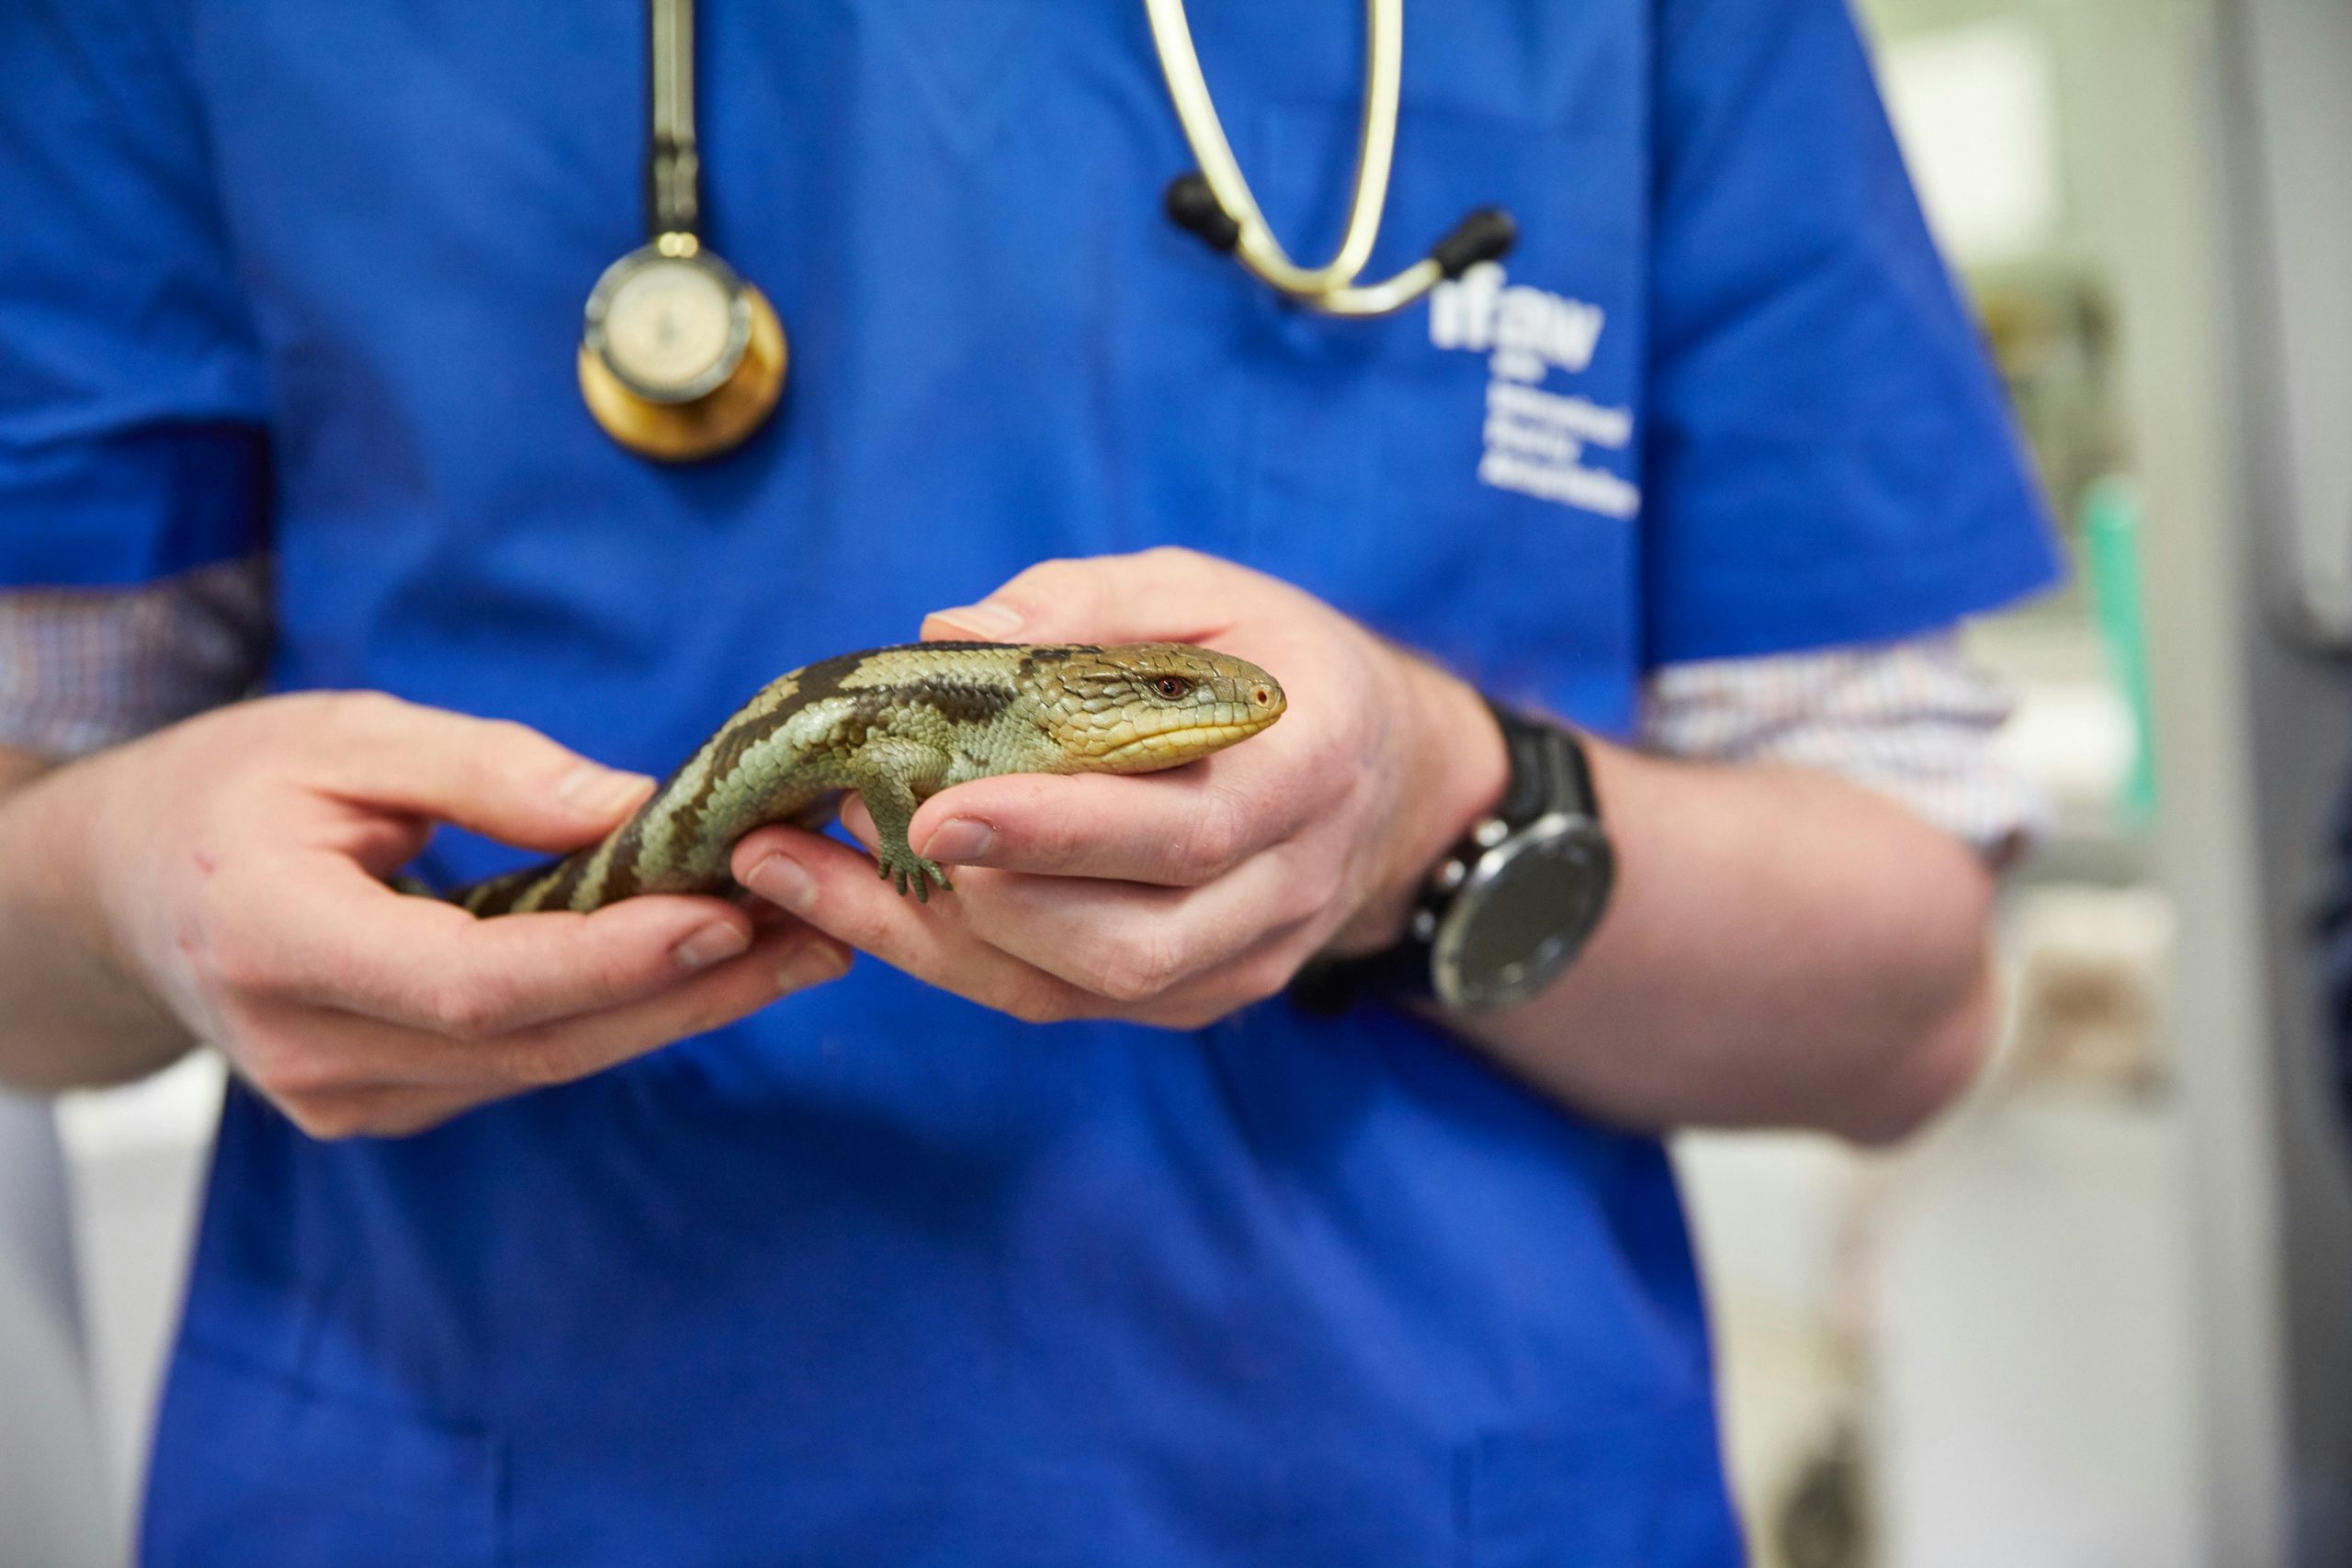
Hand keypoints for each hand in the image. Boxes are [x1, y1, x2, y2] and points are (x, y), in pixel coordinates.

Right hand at [51, 692, 846, 1136]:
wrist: (121, 888)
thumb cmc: (227, 789)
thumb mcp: (346, 736)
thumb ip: (490, 773)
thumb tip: (640, 808)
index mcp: (279, 940)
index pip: (477, 980)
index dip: (614, 958)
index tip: (731, 914)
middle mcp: (313, 1048)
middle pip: (539, 1040)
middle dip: (694, 988)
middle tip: (825, 929)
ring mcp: (349, 1096)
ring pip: (547, 1063)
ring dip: (683, 1007)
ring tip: (806, 942)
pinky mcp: (387, 1102)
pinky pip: (525, 1062)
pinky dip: (624, 1013)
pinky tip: (713, 965)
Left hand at [730, 548, 1505, 1029]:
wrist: (1379, 772)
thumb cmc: (1272, 662)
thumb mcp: (1206, 592)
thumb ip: (1088, 604)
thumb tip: (954, 630)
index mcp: (1308, 769)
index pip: (1189, 832)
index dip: (1062, 832)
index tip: (939, 809)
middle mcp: (1289, 886)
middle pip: (1135, 944)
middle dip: (985, 901)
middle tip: (864, 825)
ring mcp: (1244, 959)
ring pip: (1085, 989)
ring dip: (942, 938)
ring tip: (824, 861)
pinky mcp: (1194, 996)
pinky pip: (1061, 1000)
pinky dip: (954, 957)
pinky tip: (861, 899)